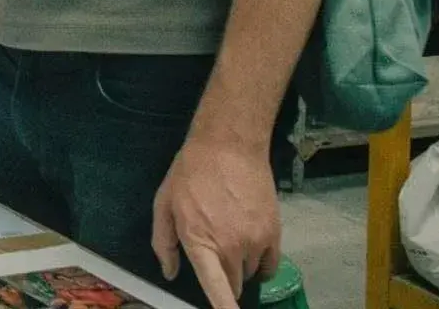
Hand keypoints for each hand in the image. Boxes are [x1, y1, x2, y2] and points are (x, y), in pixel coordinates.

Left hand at [152, 137, 279, 308]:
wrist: (229, 147)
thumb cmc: (191, 174)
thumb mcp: (164, 204)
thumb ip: (164, 243)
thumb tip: (171, 273)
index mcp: (200, 242)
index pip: (215, 288)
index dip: (223, 307)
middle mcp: (231, 247)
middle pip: (232, 285)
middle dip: (222, 279)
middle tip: (213, 253)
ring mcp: (256, 241)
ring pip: (248, 273)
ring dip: (238, 266)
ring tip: (228, 237)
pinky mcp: (274, 234)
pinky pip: (270, 266)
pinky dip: (260, 265)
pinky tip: (250, 250)